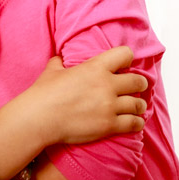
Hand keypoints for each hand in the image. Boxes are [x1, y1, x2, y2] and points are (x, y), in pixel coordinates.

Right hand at [20, 47, 148, 146]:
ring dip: (139, 105)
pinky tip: (135, 122)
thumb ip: (60, 62)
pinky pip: (134, 123)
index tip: (125, 66)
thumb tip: (59, 59)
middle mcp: (107, 85)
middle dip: (139, 84)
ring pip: (138, 103)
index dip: (127, 59)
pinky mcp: (109, 125)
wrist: (39, 118)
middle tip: (136, 88)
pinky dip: (137, 122)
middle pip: (138, 81)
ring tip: (137, 107)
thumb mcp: (52, 70)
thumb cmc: (43, 94)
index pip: (126, 54)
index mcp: (96, 67)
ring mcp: (109, 106)